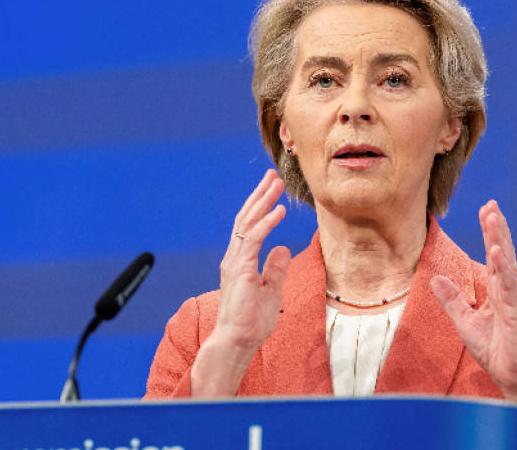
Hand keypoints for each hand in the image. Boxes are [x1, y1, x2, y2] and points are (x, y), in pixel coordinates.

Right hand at [215, 168, 290, 349]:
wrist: (237, 341)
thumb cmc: (251, 321)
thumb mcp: (271, 290)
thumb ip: (275, 268)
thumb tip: (282, 248)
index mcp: (240, 261)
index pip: (249, 226)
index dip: (260, 206)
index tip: (272, 190)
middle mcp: (234, 257)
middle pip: (246, 218)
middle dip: (260, 195)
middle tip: (272, 175)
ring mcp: (235, 262)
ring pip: (247, 223)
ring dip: (263, 202)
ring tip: (276, 184)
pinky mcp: (241, 269)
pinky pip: (253, 240)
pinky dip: (266, 223)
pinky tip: (278, 211)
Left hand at [430, 200, 516, 407]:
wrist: (512, 379)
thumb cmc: (495, 351)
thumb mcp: (465, 322)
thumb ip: (453, 300)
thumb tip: (436, 278)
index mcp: (498, 292)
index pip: (494, 256)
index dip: (491, 233)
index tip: (486, 209)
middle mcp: (509, 292)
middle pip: (502, 254)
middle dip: (497, 229)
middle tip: (491, 204)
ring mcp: (515, 302)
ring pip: (507, 265)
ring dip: (500, 241)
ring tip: (494, 218)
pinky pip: (509, 289)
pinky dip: (503, 269)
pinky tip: (497, 252)